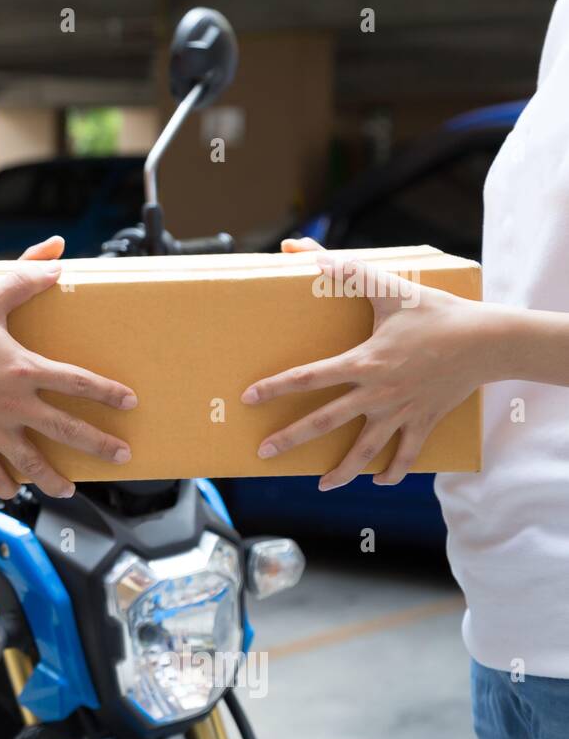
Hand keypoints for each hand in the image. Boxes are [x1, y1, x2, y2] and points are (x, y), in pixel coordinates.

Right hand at [0, 239, 136, 499]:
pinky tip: (11, 491)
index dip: (108, 393)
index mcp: (25, 370)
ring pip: (32, 462)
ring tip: (69, 489)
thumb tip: (56, 260)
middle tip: (122, 455)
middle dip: (100, 445)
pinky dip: (3, 483)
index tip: (129, 403)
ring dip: (54, 479)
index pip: (79, 383)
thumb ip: (23, 280)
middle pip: (68, 430)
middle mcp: (16, 405)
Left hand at [241, 238, 487, 489]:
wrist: (489, 340)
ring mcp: (400, 411)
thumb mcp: (391, 288)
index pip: (309, 377)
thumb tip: (307, 252)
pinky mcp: (423, 420)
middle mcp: (377, 393)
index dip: (276, 388)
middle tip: (263, 452)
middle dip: (291, 438)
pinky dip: (394, 471)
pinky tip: (379, 482)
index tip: (250, 399)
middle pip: (325, 421)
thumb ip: (348, 270)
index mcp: (364, 363)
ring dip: (342, 471)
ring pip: (366, 449)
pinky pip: (406, 454)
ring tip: (321, 486)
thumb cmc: (437, 312)